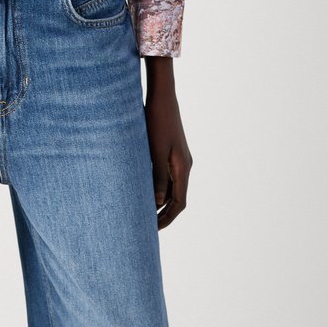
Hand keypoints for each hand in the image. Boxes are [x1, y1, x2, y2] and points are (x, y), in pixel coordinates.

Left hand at [143, 67, 192, 229]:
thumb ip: (157, 177)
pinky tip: (143, 188)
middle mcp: (184, 165)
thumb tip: (157, 203)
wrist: (162, 96)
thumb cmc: (157, 121)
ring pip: (172, 187)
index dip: (167, 218)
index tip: (153, 230)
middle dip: (164, 213)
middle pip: (177, 197)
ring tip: (144, 211)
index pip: (178, 202)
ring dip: (160, 201)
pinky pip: (167, 175)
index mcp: (183, 168)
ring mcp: (178, 158)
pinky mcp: (171, 150)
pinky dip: (158, 186)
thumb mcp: (155, 151)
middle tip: (147, 226)